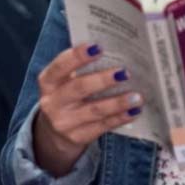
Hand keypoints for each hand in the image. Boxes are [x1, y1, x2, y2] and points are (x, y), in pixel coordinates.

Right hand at [32, 44, 143, 176]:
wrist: (54, 133)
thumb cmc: (66, 96)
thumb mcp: (63, 81)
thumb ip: (80, 68)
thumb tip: (114, 52)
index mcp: (47, 81)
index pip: (60, 66)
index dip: (77, 56)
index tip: (98, 47)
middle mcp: (52, 102)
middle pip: (79, 88)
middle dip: (103, 80)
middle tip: (124, 73)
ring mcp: (64, 122)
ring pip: (94, 110)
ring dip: (117, 102)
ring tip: (136, 96)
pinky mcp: (77, 137)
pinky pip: (102, 126)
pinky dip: (120, 118)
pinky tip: (133, 111)